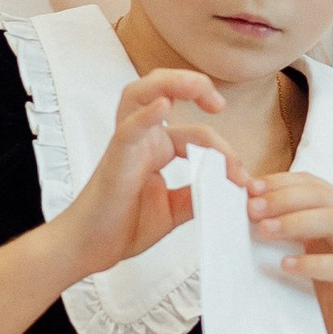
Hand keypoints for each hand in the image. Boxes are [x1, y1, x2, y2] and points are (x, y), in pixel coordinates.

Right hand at [58, 69, 226, 278]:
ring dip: (170, 83)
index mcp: (156, 149)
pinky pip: (129, 129)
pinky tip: (163, 106)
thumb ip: (198, 193)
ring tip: (197, 85)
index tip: (242, 180)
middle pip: (162, 90)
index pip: (197, 134)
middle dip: (193, 85)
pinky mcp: (115, 159)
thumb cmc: (122, 227)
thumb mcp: (174, 210)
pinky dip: (146, 115)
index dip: (225, 152)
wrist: (90, 249)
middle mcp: (142, 140)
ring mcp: (127, 146)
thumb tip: (229, 187)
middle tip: (219, 102)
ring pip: (140, 94)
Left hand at [247, 169, 332, 333]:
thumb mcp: (300, 246)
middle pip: (324, 198)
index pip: (314, 183)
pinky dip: (311, 263)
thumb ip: (281, 220)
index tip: (249, 188)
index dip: (281, 182)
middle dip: (284, 199)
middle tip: (253, 209)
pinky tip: (286, 265)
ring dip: (296, 222)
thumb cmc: (322, 285)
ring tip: (266, 230)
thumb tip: (242, 192)